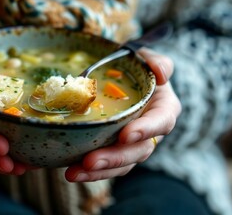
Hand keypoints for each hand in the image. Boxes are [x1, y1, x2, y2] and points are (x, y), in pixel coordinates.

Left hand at [65, 48, 181, 181]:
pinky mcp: (113, 151)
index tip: (125, 135)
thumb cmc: (136, 69)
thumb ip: (157, 61)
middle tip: (90, 160)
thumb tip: (162, 73)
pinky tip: (69, 171)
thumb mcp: (146, 59)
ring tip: (73, 173)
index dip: (145, 130)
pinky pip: (104, 167)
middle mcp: (150, 132)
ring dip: (97, 172)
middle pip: (137, 151)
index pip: (161, 122)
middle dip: (113, 158)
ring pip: (120, 165)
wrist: (121, 78)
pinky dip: (87, 172)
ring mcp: (132, 145)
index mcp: (163, 109)